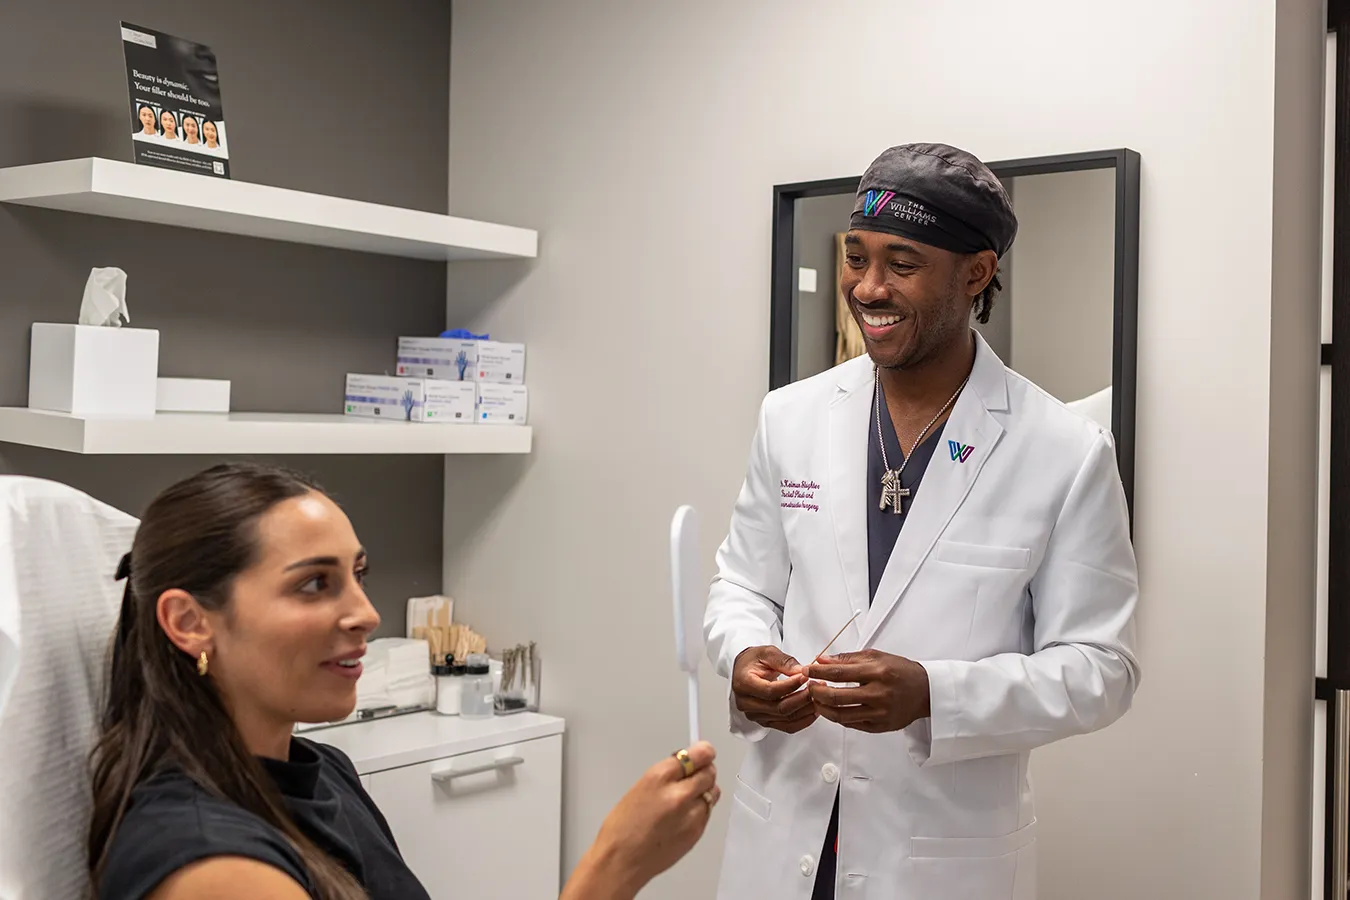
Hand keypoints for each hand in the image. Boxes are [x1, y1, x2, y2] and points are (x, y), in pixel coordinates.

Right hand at [576, 742, 719, 898]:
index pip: (696, 755)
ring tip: (686, 798)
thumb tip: (687, 764)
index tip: (704, 751)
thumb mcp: (640, 788)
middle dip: (704, 770)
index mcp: (659, 777)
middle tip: (695, 774)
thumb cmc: (622, 827)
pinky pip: (707, 813)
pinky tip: (684, 815)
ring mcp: (691, 815)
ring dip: (704, 791)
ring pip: (712, 793)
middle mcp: (679, 794)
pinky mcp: (697, 833)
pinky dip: (700, 810)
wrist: (621, 861)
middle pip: (709, 772)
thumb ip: (668, 775)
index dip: (703, 751)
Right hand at [732, 645, 814, 733]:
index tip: (805, 677)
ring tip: (818, 697)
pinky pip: (787, 727)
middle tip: (816, 687)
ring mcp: (755, 715)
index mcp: (743, 684)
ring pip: (785, 718)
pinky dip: (803, 721)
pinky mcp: (764, 721)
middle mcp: (746, 703)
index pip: (771, 691)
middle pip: (780, 708)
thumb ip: (784, 661)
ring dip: (805, 710)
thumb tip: (802, 671)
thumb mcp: (767, 652)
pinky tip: (813, 711)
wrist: (744, 670)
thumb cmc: (753, 660)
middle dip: (802, 698)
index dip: (791, 686)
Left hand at [806, 650, 930, 732]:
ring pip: (841, 715)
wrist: (926, 691)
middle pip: (837, 697)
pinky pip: (851, 724)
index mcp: (877, 672)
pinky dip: (837, 717)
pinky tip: (831, 708)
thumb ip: (848, 659)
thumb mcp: (877, 656)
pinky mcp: (880, 726)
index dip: (818, 672)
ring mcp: (879, 713)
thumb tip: (822, 660)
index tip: (807, 670)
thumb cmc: (901, 671)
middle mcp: (879, 694)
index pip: (839, 673)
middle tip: (809, 686)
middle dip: (816, 691)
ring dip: (822, 707)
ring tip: (816, 699)